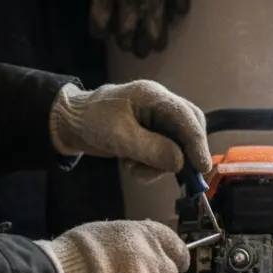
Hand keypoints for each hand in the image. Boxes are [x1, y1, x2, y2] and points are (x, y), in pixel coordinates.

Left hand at [49, 80, 211, 182]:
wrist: (70, 123)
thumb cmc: (92, 122)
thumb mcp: (119, 137)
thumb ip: (151, 149)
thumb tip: (180, 163)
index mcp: (154, 97)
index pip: (187, 117)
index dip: (197, 143)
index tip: (202, 167)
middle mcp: (161, 106)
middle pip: (189, 129)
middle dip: (185, 154)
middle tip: (181, 175)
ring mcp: (157, 121)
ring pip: (177, 145)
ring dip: (159, 164)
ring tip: (134, 168)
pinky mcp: (151, 135)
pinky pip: (164, 153)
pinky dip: (150, 165)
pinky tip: (131, 164)